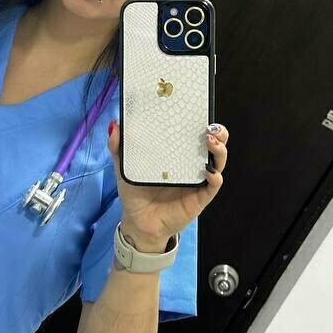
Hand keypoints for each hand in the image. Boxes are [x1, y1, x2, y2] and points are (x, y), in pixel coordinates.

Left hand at [106, 120, 228, 249]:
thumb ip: (118, 148)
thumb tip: (114, 125)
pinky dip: (215, 177)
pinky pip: (213, 186)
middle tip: (211, 127)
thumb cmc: (135, 193)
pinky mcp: (200, 197)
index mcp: (176, 154)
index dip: (199, 121)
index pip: (193, 133)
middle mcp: (191, 164)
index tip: (197, 109)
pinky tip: (209, 172)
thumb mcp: (125, 168)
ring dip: (219, 150)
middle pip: (213, 144)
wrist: (139, 223)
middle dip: (218, 133)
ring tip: (210, 142)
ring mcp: (197, 180)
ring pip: (218, 162)